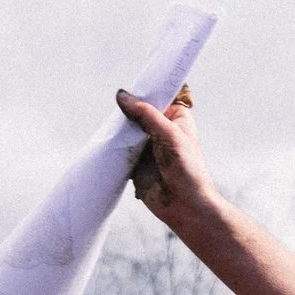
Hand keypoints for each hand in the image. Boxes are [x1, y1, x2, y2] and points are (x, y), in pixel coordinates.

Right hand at [115, 86, 213, 222]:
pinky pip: (120, 149)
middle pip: (137, 113)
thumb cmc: (188, 170)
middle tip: (116, 109)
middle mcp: (161, 130)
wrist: (186, 206)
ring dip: (119, 130)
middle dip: (127, 112)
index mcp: (176, 118)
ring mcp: (147, 146)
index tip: (127, 88)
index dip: (143, 93)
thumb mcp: (169, 135)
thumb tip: (122, 96)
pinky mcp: (135, 162)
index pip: (156, 98)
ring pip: (127, 130)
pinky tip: (106, 141)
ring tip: (112, 127)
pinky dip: (114, 146)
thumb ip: (145, 115)